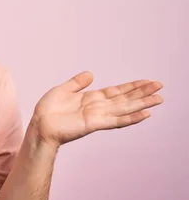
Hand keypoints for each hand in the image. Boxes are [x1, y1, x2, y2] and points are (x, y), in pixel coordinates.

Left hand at [31, 71, 163, 147]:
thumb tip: (90, 74)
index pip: (116, 91)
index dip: (131, 86)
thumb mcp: (63, 90)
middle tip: (160, 86)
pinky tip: (144, 114)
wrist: (40, 125)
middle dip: (142, 92)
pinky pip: (116, 121)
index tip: (146, 81)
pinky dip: (130, 118)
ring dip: (142, 103)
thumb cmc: (48, 110)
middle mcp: (97, 107)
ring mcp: (97, 116)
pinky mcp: (94, 124)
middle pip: (125, 99)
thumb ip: (77, 82)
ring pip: (124, 108)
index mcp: (91, 98)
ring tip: (159, 98)